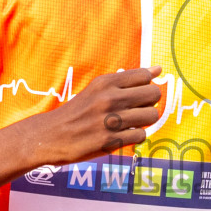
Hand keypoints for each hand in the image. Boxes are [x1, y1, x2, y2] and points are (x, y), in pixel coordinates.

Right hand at [29, 67, 163, 164]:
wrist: (52, 135)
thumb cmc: (78, 111)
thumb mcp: (97, 88)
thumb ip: (127, 79)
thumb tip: (159, 70)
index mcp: (106, 82)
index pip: (145, 76)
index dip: (147, 85)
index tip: (140, 93)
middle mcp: (109, 98)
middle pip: (154, 94)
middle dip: (151, 102)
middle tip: (138, 108)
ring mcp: (110, 120)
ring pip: (152, 115)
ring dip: (146, 120)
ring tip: (132, 122)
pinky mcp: (111, 141)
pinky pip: (141, 135)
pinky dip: (136, 136)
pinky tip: (124, 134)